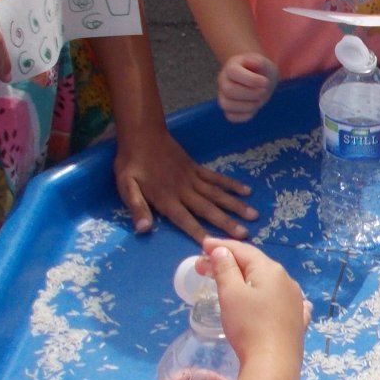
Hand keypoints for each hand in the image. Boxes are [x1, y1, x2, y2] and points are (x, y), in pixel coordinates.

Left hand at [112, 123, 257, 239]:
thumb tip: (143, 229)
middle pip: (207, 209)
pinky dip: (231, 185)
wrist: (142, 134)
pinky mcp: (197, 168)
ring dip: (235, 205)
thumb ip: (136, 207)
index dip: (198, 232)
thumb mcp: (126, 186)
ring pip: (217, 194)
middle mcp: (184, 191)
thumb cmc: (131, 163)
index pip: (184, 219)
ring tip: (253, 215)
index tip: (213, 245)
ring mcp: (193, 178)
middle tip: (245, 234)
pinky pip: (217, 178)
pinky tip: (246, 191)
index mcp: (166, 198)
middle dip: (226, 222)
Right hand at [200, 239, 309, 370]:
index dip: (221, 246)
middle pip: (255, 265)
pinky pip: (283, 301)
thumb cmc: (248, 326)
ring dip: (248, 279)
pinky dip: (270, 295)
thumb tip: (222, 251)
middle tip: (204, 267)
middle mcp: (287, 281)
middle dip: (230, 263)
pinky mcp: (297, 321)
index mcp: (270, 270)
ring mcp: (295, 301)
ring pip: (268, 282)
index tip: (203, 245)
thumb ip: (226, 269)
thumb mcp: (231, 294)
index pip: (243, 250)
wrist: (274, 364)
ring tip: (230, 281)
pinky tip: (276, 297)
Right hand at [216, 51, 277, 122]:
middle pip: (229, 90)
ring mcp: (224, 95)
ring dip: (248, 106)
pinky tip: (253, 108)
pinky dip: (244, 116)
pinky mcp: (228, 108)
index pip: (233, 72)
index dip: (251, 80)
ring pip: (226, 105)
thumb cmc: (261, 70)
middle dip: (251, 94)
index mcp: (231, 66)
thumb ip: (259, 62)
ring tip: (258, 100)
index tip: (265, 82)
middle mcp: (224, 80)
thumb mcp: (264, 63)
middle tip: (263, 91)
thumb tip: (249, 61)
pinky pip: (230, 117)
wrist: (260, 78)